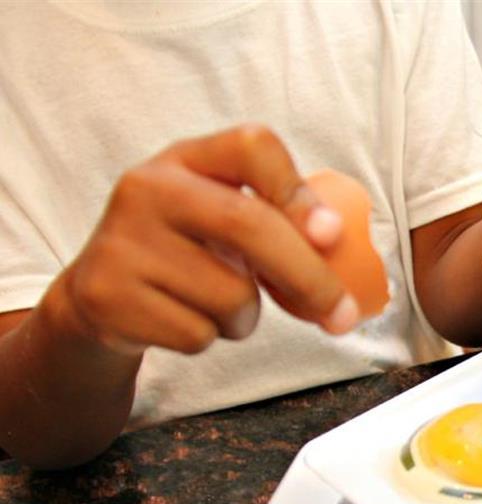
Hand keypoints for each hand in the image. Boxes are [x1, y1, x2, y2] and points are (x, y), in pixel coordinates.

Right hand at [53, 124, 357, 355]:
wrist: (100, 295)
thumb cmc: (187, 252)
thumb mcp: (224, 219)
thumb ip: (279, 221)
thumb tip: (332, 242)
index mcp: (186, 158)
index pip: (253, 147)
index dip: (298, 191)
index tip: (331, 235)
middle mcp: (147, 188)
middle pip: (250, 226)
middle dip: (310, 278)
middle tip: (341, 315)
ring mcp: (123, 241)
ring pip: (231, 296)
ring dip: (246, 317)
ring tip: (216, 303)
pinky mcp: (108, 296)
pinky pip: (198, 334)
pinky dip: (208, 338)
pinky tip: (181, 317)